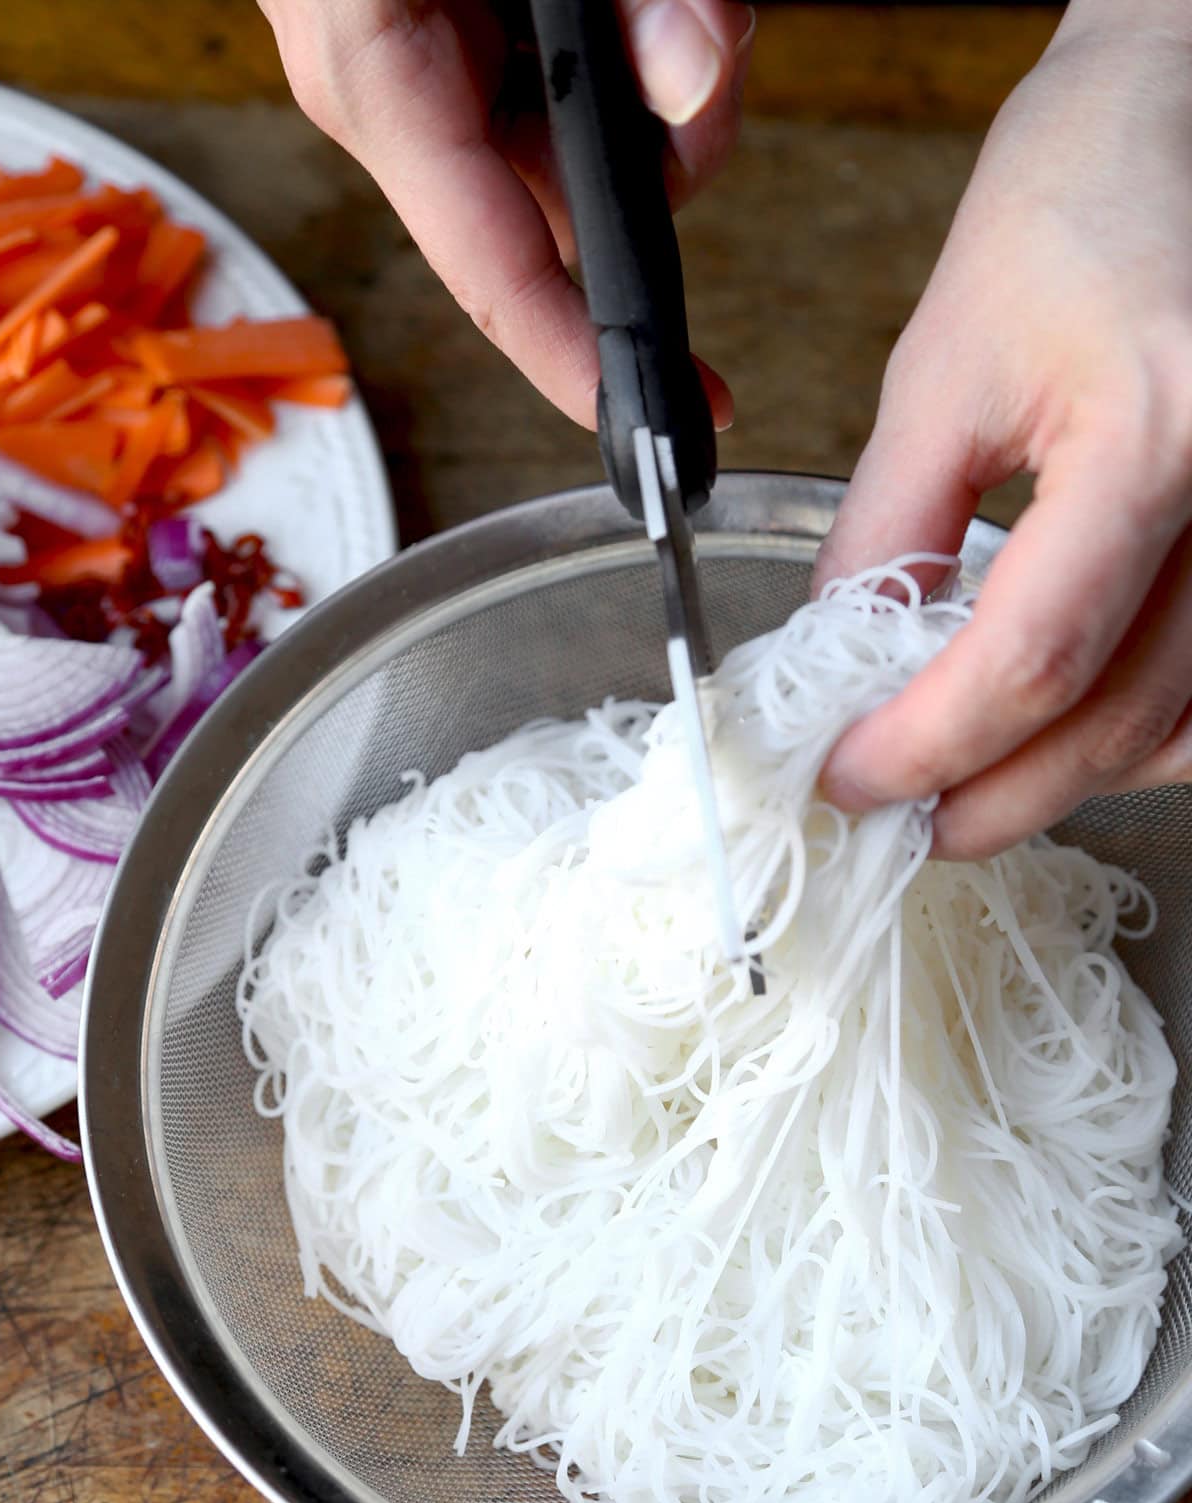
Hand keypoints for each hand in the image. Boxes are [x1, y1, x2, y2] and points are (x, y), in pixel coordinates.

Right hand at [261, 0, 753, 427]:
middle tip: (710, 56)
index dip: (589, 363)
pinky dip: (621, 58)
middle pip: (558, 212)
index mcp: (376, 71)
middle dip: (661, 172)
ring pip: (572, 157)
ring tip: (673, 3)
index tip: (680, 423)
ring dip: (653, 97)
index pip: (495, 270)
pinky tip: (642, 9)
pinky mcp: (450, 41)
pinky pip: (555, 97)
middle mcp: (389, 90)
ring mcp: (416, 69)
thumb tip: (695, 81)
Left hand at [816, 1, 1191, 857]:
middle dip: (993, 794)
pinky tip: (1076, 730)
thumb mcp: (949, 357)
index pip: (1033, 659)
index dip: (925, 746)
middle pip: (1119, 721)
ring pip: (1186, 729)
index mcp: (1163, 429)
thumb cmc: (1082, 190)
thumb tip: (838, 659)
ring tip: (976, 782)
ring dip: (1072, 779)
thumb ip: (889, 523)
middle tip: (903, 819)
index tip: (848, 778)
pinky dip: (1147, 735)